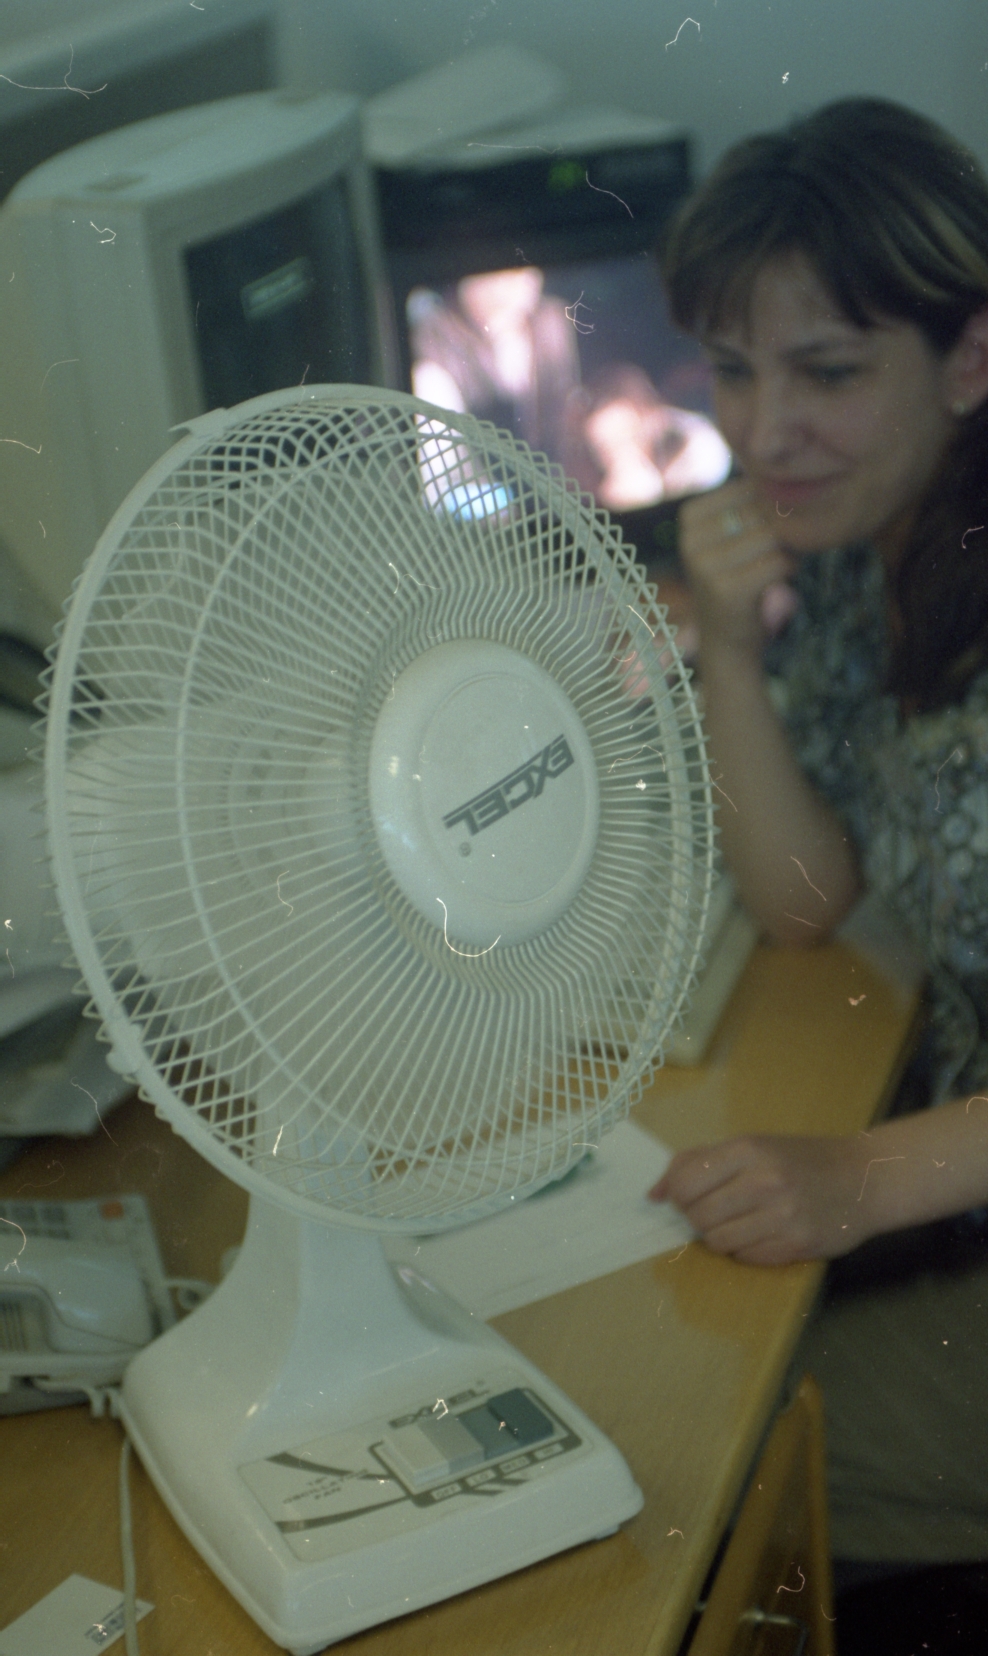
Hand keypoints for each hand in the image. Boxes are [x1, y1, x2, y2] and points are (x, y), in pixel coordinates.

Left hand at [650, 1134, 871, 1265]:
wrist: (866, 1179)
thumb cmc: (802, 1158)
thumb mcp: (753, 1145)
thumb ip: (699, 1162)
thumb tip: (653, 1194)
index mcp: (749, 1150)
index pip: (685, 1183)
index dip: (678, 1195)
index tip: (688, 1195)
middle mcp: (764, 1181)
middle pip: (698, 1216)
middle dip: (698, 1217)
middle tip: (719, 1209)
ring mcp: (782, 1216)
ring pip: (718, 1241)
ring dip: (721, 1235)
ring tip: (743, 1221)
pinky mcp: (796, 1245)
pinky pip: (745, 1257)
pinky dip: (746, 1249)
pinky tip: (764, 1233)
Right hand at [679, 479, 796, 657]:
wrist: (727, 640)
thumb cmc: (740, 577)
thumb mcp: (735, 534)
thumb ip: (750, 502)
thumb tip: (787, 467)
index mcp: (689, 516)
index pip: (749, 488)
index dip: (771, 506)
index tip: (764, 532)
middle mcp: (690, 538)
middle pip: (761, 511)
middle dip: (782, 528)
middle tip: (777, 550)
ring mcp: (705, 565)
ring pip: (772, 535)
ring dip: (788, 548)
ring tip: (776, 565)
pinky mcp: (726, 589)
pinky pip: (778, 561)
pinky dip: (789, 568)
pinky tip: (778, 580)